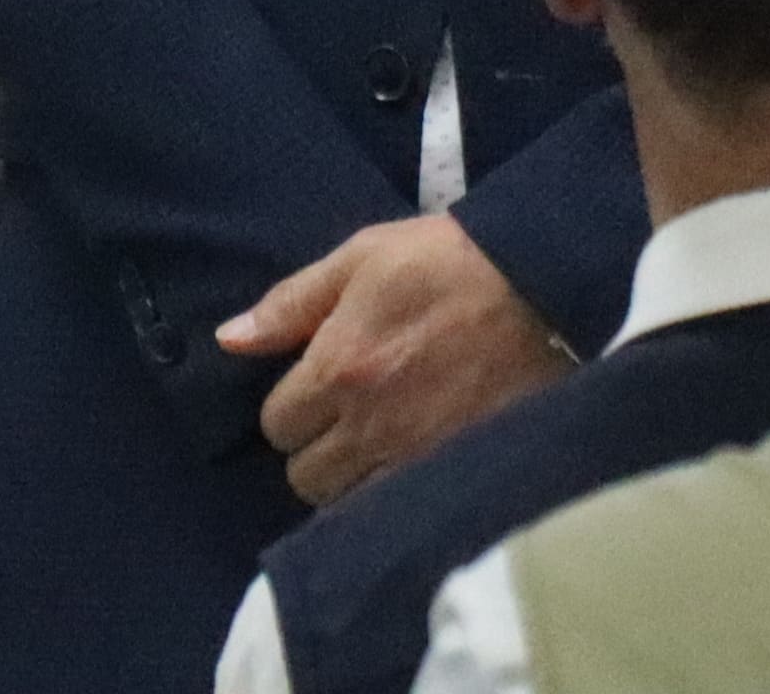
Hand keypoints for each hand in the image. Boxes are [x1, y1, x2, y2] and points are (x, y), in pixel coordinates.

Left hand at [217, 215, 566, 504]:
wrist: (541, 283)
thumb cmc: (444, 262)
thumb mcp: (359, 258)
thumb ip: (290, 303)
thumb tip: (228, 340)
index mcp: (338, 369)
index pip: (277, 425)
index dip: (290, 407)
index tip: (315, 389)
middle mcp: (370, 424)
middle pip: (306, 476)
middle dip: (314, 451)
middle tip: (343, 421)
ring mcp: (417, 457)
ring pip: (351, 504)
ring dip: (352, 480)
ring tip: (375, 445)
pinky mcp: (461, 473)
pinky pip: (403, 511)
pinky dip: (395, 497)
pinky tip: (407, 466)